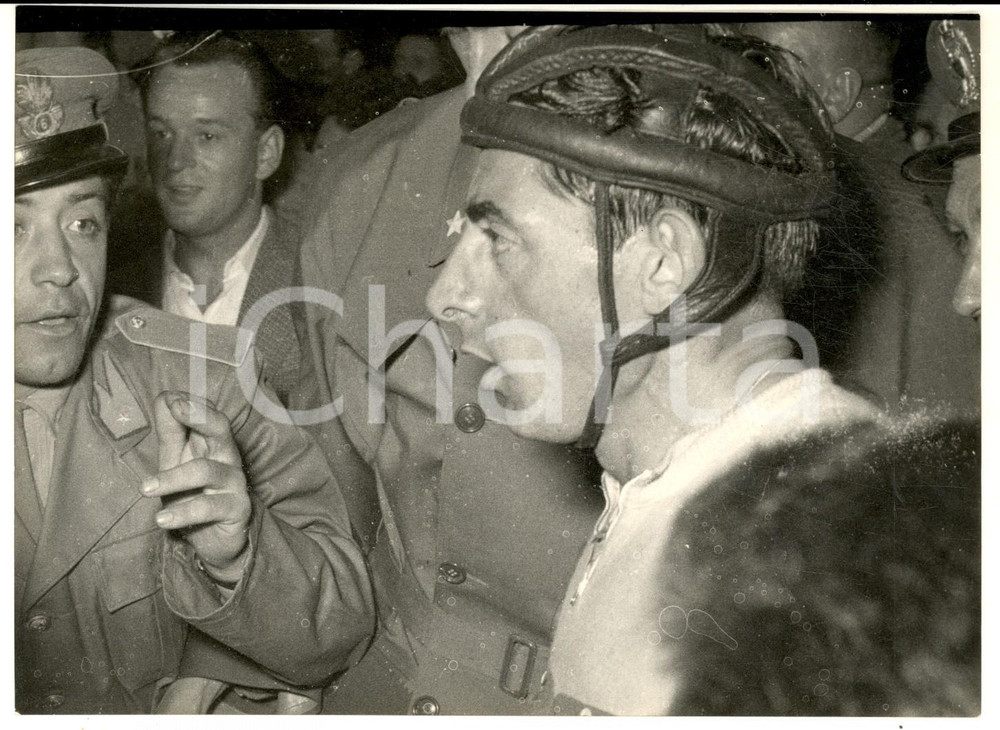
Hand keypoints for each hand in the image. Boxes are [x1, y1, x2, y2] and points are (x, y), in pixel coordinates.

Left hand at [142, 391, 250, 582]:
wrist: (216, 539)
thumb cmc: (195, 494)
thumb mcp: (177, 461)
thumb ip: (171, 432)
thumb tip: (164, 397)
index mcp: (212, 441)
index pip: (206, 413)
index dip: (189, 403)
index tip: (167, 398)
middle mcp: (227, 456)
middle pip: (220, 428)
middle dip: (199, 415)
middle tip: (176, 408)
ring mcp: (234, 482)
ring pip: (206, 471)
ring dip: (173, 478)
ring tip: (145, 489)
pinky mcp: (237, 509)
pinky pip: (209, 508)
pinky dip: (183, 513)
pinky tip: (162, 520)